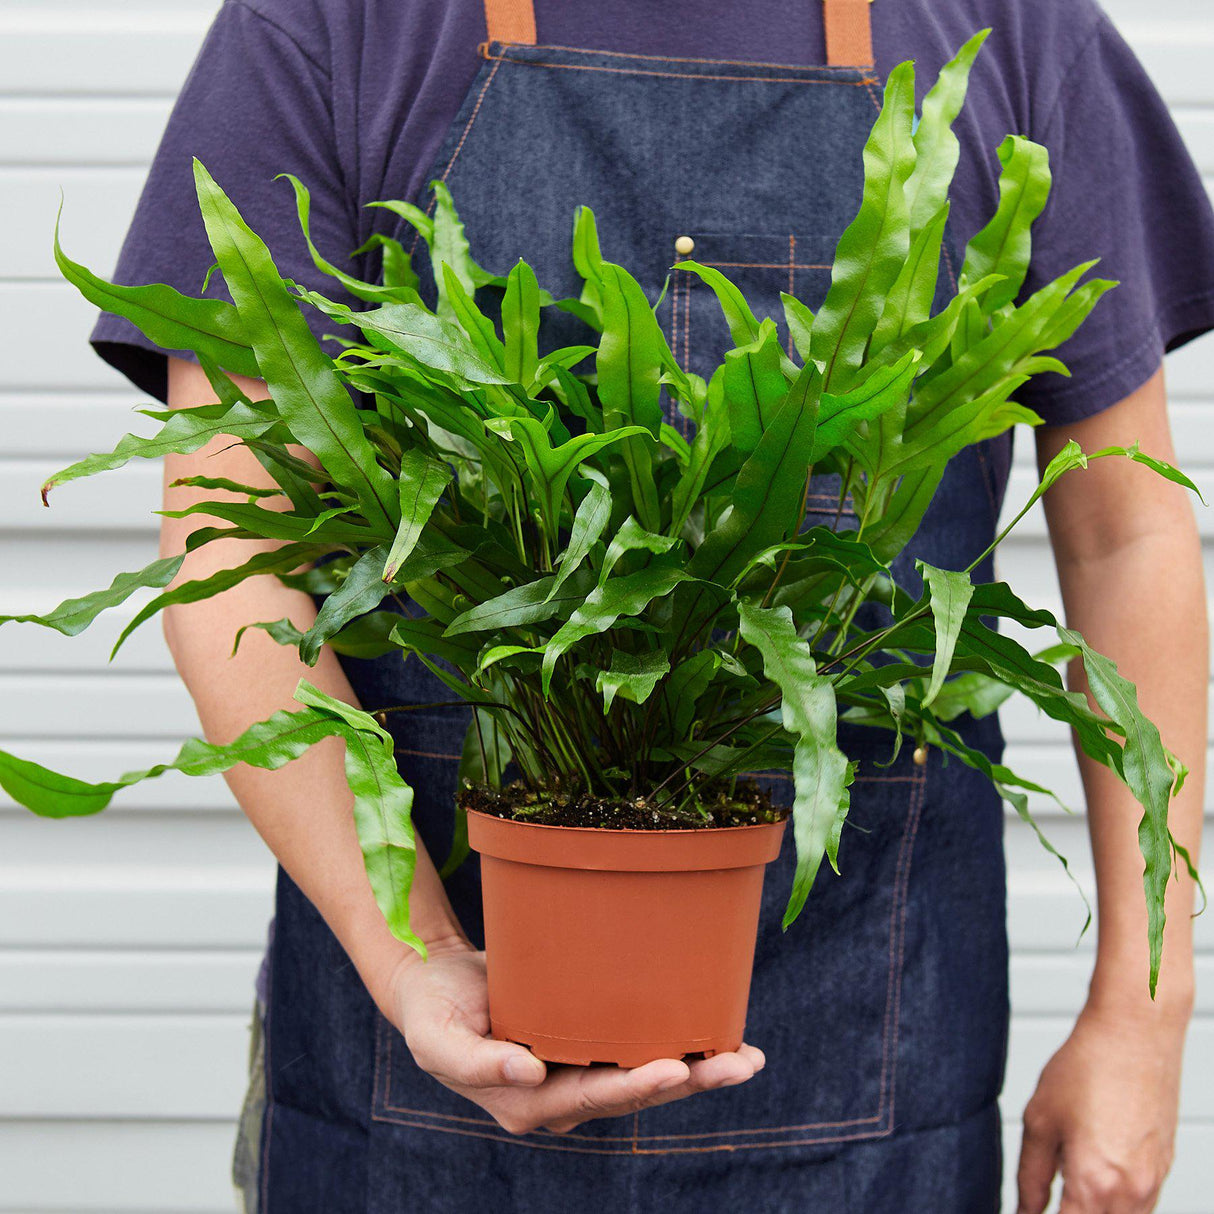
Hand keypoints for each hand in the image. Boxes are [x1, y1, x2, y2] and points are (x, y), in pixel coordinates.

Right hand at [387, 940, 764, 1134]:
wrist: (434, 985)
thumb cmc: (434, 1013)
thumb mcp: (438, 1039)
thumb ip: (478, 1063)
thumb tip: (532, 1073)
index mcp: (528, 1102)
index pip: (593, 1097)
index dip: (636, 1086)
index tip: (676, 1068)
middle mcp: (561, 1095)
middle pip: (634, 1092)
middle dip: (689, 1081)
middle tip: (738, 1064)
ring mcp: (577, 1070)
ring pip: (645, 1075)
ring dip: (697, 1068)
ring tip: (746, 1057)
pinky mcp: (586, 1043)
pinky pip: (636, 1047)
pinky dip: (678, 1043)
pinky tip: (716, 1033)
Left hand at [1016, 997, 1187, 1212]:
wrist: (1135, 1034)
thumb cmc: (1088, 1067)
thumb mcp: (1041, 1120)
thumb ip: (1031, 1177)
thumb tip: (1025, 1211)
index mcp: (1094, 1184)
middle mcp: (1131, 1194)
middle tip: (1045, 1198)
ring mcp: (1153, 1184)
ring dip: (1091, 1210)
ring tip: (1067, 1185)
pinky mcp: (1164, 1170)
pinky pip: (1139, 1208)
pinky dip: (1113, 1204)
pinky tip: (1094, 1176)